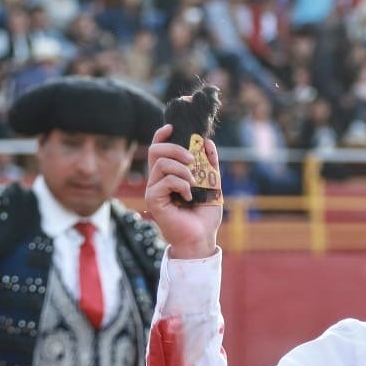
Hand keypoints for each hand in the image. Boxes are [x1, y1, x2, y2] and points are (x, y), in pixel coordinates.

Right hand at [144, 124, 222, 259]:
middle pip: (156, 151)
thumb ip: (210, 164)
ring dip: (182, 170)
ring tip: (193, 183)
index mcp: (168, 175)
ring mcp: (153, 190)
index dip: (162, 135)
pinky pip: (165, 181)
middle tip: (192, 160)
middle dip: (176, 149)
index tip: (172, 128)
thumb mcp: (212, 184)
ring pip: (161, 164)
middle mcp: (157, 180)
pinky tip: (188, 197)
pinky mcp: (153, 200)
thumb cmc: (205, 215)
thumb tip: (207, 141)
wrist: (202, 237)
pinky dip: (181, 185)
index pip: (159, 149)